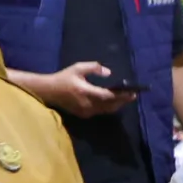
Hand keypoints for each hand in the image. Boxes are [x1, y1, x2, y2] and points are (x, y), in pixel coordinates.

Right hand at [13, 63, 137, 118]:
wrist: (49, 91)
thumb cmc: (64, 78)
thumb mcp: (78, 68)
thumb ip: (94, 68)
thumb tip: (108, 72)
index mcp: (85, 91)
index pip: (108, 95)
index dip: (121, 95)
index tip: (132, 92)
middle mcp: (87, 104)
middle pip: (110, 105)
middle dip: (123, 100)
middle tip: (133, 95)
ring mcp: (85, 111)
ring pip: (106, 110)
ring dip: (117, 105)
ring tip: (126, 98)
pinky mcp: (84, 114)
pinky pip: (100, 111)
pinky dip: (109, 107)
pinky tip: (114, 102)